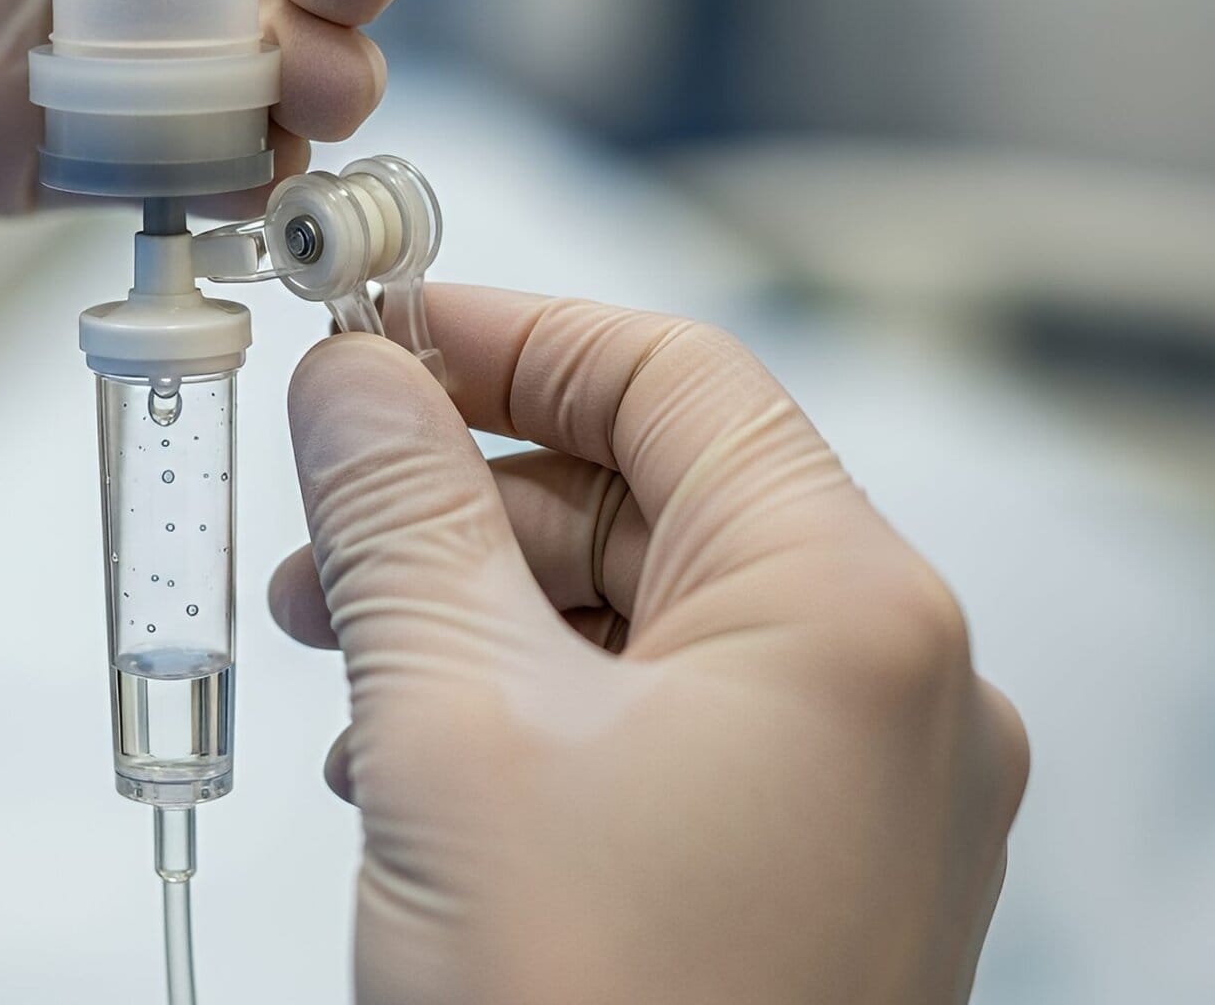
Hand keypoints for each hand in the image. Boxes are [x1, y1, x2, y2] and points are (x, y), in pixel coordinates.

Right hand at [271, 287, 1028, 1003]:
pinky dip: (537, 714)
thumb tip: (353, 383)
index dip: (510, 339)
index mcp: (849, 614)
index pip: (675, 380)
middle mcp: (894, 693)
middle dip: (468, 500)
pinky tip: (416, 766)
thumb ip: (397, 521)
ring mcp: (864, 798)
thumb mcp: (450, 730)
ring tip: (344, 662)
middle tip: (320, 526)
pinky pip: (669, 733)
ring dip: (483, 612)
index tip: (373, 337)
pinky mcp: (814, 878)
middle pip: (659, 500)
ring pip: (651, 623)